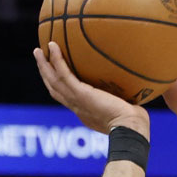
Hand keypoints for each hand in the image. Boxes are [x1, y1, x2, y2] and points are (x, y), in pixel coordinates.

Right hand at [34, 42, 150, 137]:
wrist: (130, 130)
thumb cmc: (135, 124)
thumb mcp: (127, 109)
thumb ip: (126, 99)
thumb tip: (138, 89)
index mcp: (86, 112)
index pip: (68, 98)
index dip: (60, 86)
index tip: (56, 75)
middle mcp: (78, 108)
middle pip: (55, 89)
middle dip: (46, 74)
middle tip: (40, 58)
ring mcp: (77, 101)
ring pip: (53, 81)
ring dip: (44, 65)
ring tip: (39, 50)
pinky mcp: (80, 94)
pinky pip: (63, 74)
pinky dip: (56, 60)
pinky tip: (53, 46)